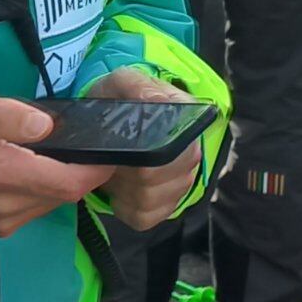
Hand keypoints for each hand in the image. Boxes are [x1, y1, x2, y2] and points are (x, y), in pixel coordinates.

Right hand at [0, 88, 107, 239]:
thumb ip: (7, 113)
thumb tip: (46, 125)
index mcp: (2, 174)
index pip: (70, 182)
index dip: (97, 170)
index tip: (112, 151)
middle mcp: (5, 207)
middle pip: (64, 194)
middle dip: (81, 173)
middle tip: (87, 146)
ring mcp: (0, 222)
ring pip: (51, 205)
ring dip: (60, 184)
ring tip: (59, 157)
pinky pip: (34, 211)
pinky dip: (42, 193)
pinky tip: (34, 173)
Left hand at [76, 64, 202, 232]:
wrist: (111, 117)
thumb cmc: (119, 99)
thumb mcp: (122, 83)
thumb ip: (137, 86)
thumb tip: (156, 101)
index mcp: (187, 124)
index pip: (174, 153)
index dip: (142, 155)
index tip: (120, 148)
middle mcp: (191, 156)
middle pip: (154, 181)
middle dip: (125, 171)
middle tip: (110, 156)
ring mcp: (181, 184)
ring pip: (148, 201)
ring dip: (122, 187)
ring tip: (114, 168)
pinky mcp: (166, 207)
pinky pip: (143, 218)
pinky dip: (124, 207)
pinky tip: (120, 189)